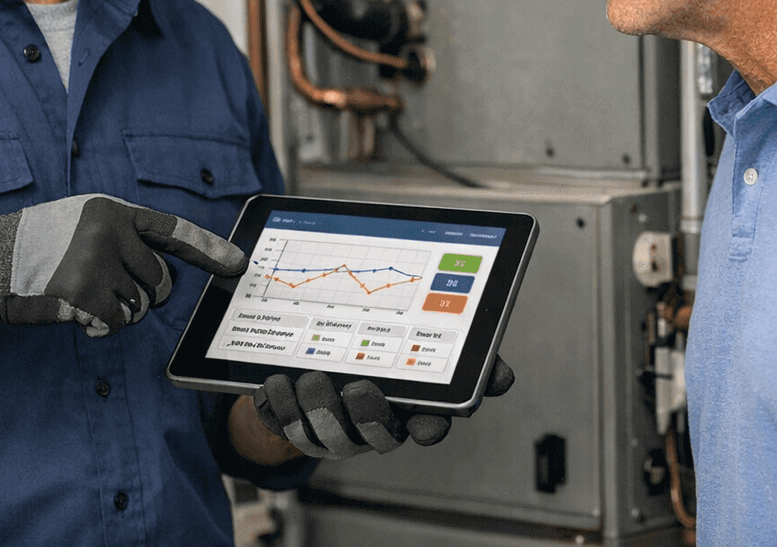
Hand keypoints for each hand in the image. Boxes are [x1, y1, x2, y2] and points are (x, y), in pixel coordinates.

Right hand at [0, 194, 244, 335]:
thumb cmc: (43, 245)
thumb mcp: (86, 224)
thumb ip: (126, 240)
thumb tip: (164, 279)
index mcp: (115, 211)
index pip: (173, 231)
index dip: (209, 249)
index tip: (238, 264)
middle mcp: (110, 231)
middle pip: (160, 282)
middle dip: (143, 295)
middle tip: (107, 288)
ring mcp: (96, 261)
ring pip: (140, 307)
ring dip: (117, 311)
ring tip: (81, 292)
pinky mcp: (82, 292)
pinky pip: (116, 323)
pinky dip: (100, 325)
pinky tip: (73, 309)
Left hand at [253, 355, 513, 459]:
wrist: (314, 354)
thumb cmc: (374, 346)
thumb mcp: (423, 339)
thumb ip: (462, 348)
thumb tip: (502, 375)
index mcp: (407, 407)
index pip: (428, 427)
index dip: (429, 428)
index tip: (426, 421)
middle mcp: (370, 423)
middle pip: (373, 436)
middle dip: (365, 416)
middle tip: (357, 387)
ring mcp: (330, 426)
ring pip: (324, 434)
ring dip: (316, 408)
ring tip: (309, 376)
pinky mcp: (292, 421)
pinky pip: (281, 424)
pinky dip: (276, 405)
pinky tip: (274, 380)